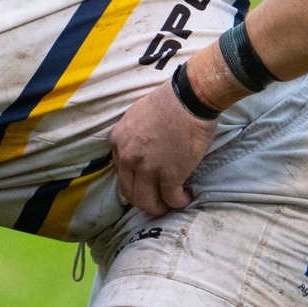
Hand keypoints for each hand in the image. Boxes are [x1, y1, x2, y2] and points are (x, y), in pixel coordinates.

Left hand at [108, 80, 216, 218]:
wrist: (188, 99)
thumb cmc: (168, 102)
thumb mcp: (136, 116)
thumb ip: (133, 136)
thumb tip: (141, 149)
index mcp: (118, 141)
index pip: (120, 172)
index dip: (133, 181)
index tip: (145, 183)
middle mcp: (128, 157)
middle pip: (129, 192)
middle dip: (143, 200)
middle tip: (157, 200)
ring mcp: (148, 168)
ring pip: (147, 201)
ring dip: (158, 207)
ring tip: (170, 203)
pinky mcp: (170, 175)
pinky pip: (170, 199)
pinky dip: (178, 202)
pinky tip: (185, 197)